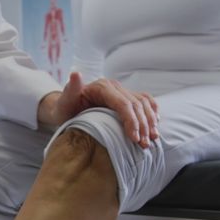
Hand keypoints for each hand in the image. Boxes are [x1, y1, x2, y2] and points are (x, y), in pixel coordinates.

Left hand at [39, 72, 158, 147]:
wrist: (66, 108)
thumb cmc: (65, 108)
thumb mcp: (64, 102)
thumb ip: (70, 90)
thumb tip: (75, 74)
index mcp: (102, 87)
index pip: (122, 103)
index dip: (131, 121)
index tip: (134, 138)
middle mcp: (114, 86)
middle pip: (136, 105)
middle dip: (143, 126)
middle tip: (144, 145)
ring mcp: (122, 91)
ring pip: (144, 103)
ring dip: (150, 122)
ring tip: (152, 140)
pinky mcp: (126, 98)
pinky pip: (145, 101)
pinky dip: (152, 112)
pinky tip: (155, 125)